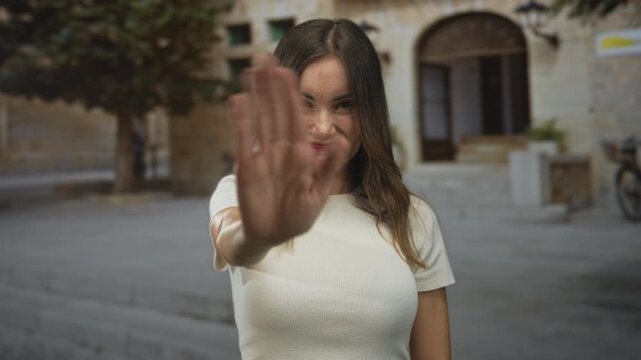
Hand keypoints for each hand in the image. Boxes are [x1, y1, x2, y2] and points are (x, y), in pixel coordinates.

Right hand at [229, 57, 344, 248]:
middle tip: (265, 59)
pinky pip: (244, 140)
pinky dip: (241, 121)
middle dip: (271, 87)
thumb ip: (328, 167)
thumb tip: (340, 141)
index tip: (289, 72)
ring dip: (256, 96)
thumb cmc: (298, 216)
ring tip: (251, 72)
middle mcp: (281, 150)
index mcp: (301, 154)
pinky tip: (239, 101)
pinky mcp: (246, 167)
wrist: (272, 236)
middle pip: (275, 112)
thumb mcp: (318, 193)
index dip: (291, 96)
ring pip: (259, 119)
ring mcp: (263, 156)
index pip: (295, 118)